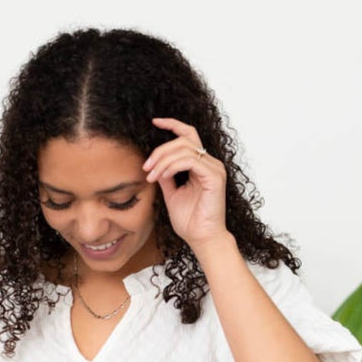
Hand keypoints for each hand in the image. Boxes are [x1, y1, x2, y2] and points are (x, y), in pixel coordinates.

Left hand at [143, 117, 228, 251]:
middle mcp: (210, 163)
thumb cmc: (190, 221)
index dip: (172, 124)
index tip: (154, 122)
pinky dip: (173, 166)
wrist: (202, 239)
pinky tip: (163, 177)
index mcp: (201, 165)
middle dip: (160, 150)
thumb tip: (155, 164)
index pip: (188, 135)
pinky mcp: (214, 176)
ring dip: (163, 160)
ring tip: (152, 175)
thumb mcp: (171, 194)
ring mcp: (214, 168)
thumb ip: (166, 176)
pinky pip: (190, 160)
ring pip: (184, 149)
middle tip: (146, 167)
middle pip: (183, 139)